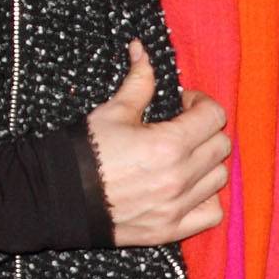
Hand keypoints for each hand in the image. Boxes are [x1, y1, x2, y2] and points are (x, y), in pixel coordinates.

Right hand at [86, 41, 229, 246]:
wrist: (57, 197)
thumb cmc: (84, 152)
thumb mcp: (113, 111)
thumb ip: (139, 81)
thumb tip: (142, 48)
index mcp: (169, 144)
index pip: (214, 116)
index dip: (201, 103)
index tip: (184, 104)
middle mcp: (179, 177)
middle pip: (221, 146)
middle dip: (206, 131)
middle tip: (184, 128)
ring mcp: (176, 207)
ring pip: (219, 179)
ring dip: (208, 163)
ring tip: (185, 157)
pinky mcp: (169, 230)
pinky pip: (211, 214)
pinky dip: (207, 199)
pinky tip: (189, 189)